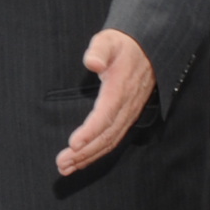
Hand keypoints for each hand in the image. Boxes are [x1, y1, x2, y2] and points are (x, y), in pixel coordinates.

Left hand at [56, 29, 156, 177]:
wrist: (148, 49)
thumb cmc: (122, 46)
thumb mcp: (109, 41)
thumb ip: (99, 51)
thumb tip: (92, 63)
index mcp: (120, 89)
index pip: (105, 115)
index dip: (90, 132)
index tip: (73, 144)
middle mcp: (126, 106)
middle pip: (106, 135)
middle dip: (84, 152)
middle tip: (61, 163)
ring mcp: (128, 114)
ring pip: (109, 141)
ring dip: (87, 157)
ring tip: (65, 168)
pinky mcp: (125, 118)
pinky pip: (112, 139)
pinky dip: (96, 153)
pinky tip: (80, 161)